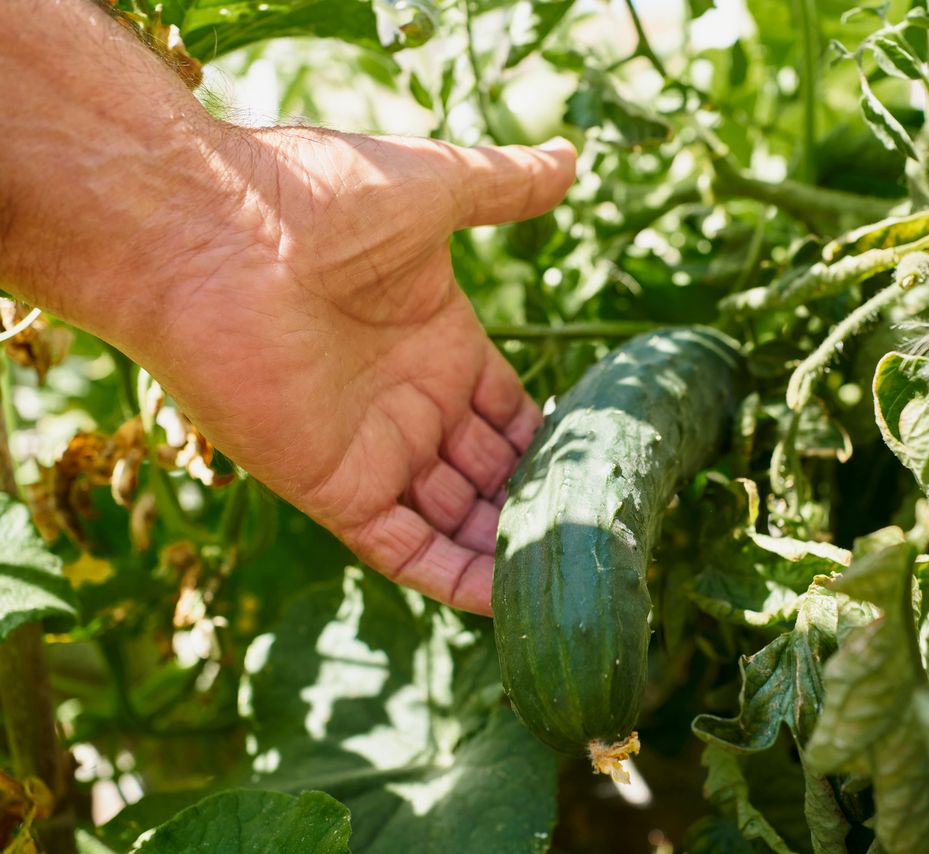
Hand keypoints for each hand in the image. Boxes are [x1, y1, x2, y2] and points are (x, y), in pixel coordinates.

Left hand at [139, 129, 575, 613]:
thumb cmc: (317, 200)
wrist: (209, 231)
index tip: (603, 470)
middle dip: (535, 503)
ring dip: (505, 550)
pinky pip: (405, 550)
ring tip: (573, 580)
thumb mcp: (433, 186)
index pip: (509, 409)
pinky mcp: (337, 489)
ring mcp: (375, 448)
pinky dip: (455, 580)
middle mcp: (409, 401)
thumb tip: (571, 160)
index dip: (550, 440)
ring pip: (454, 520)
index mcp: (438, 340)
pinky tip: (511, 602)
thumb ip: (505, 187)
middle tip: (600, 539)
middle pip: (488, 471)